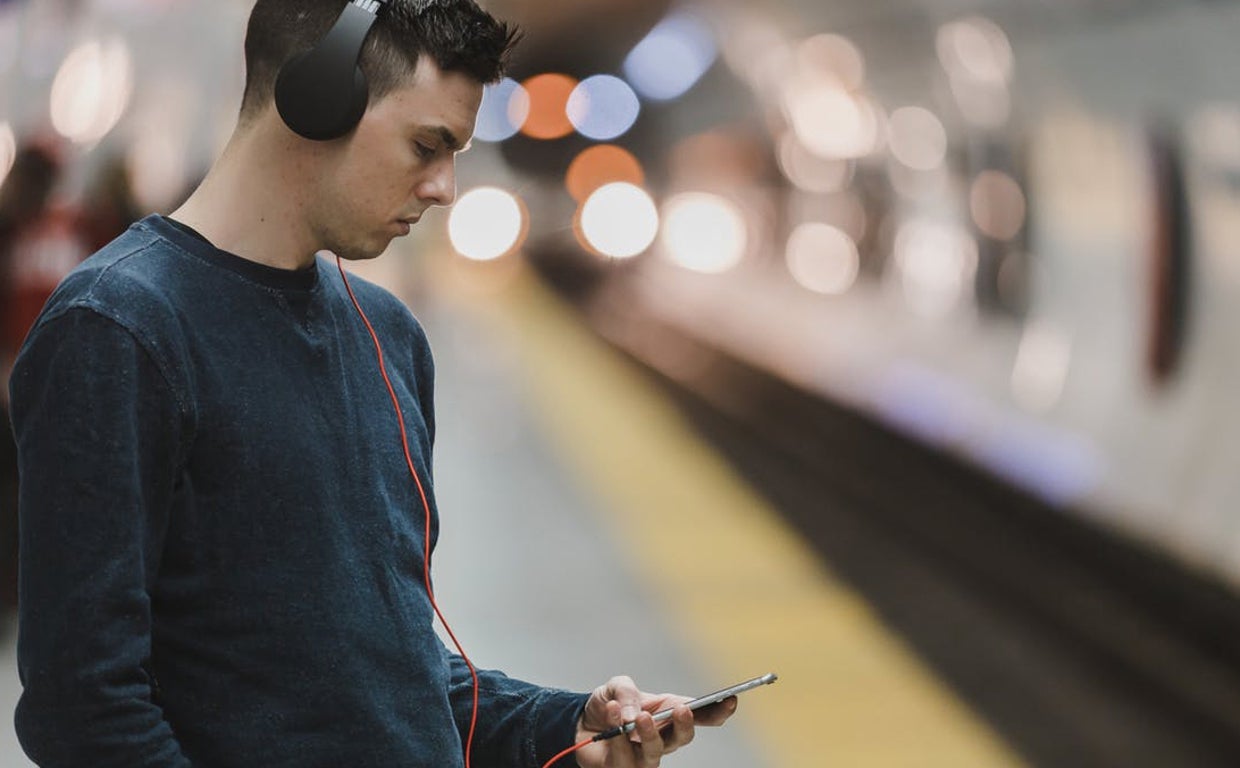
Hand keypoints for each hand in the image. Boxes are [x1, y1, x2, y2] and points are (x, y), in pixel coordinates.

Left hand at [571, 675, 737, 767]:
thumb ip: (627, 693)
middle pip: (684, 738)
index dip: (718, 710)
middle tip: (680, 710)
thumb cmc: (608, 704)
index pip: (701, 715)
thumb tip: (634, 714)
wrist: (579, 724)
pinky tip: (612, 715)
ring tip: (636, 716)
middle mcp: (663, 738)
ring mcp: (645, 756)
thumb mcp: (617, 686)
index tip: (730, 700)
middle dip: (685, 725)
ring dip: (648, 733)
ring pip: (656, 752)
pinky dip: (617, 734)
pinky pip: (625, 757)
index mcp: (670, 713)